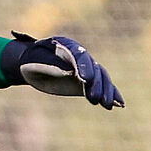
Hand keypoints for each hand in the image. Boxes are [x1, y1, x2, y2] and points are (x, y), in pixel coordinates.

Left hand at [8, 32, 122, 108]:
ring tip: (107, 105)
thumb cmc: (32, 61)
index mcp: (66, 45)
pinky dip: (111, 93)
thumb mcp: (37, 62)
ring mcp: (86, 67)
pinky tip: (119, 104)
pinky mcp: (87, 80)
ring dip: (106, 91)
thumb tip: (69, 72)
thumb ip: (52, 65)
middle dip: (97, 83)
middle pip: (94, 67)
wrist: (31, 65)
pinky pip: (102, 86)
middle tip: (95, 99)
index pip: (79, 55)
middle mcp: (80, 55)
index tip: (86, 80)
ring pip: (101, 78)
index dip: (85, 67)